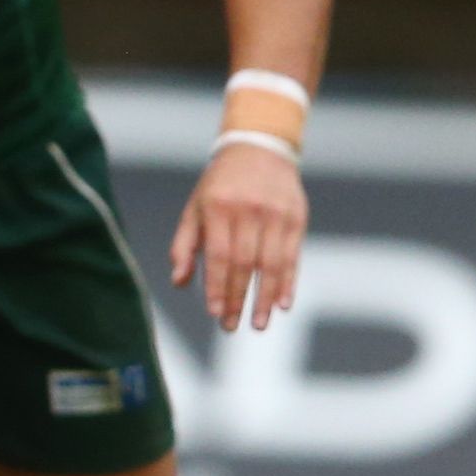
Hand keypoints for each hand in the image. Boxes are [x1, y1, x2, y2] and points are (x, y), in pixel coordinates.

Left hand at [171, 142, 306, 331]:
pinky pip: (293, 256)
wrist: (259, 148)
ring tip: (258, 324)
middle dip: (238, 299)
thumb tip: (179, 281)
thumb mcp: (195, 207)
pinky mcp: (297, 218)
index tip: (214, 313)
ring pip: (271, 264)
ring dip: (264, 298)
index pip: (218, 255)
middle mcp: (249, 211)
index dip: (217, 286)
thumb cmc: (219, 186)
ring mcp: (276, 214)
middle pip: (244, 264)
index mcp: (219, 208)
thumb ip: (185, 244)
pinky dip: (288, 283)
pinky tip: (283, 304)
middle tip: (231, 326)